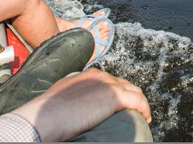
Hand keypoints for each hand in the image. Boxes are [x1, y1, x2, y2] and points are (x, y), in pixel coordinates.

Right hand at [11, 68, 150, 142]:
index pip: (109, 81)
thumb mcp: (62, 94)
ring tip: (141, 115)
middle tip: (132, 110)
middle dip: (130, 96)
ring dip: (139, 103)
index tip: (117, 104)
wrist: (46, 116)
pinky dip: (144, 109)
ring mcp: (109, 85)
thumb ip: (73, 95)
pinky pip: (138, 102)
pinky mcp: (116, 97)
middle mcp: (100, 76)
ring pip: (134, 91)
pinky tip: (146, 118)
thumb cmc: (47, 111)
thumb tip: (74, 106)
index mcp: (88, 75)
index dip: (116, 92)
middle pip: (124, 84)